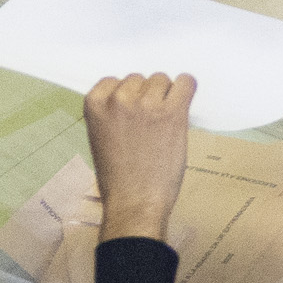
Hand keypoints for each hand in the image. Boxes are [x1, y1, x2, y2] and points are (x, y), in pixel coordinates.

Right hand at [83, 72, 196, 240]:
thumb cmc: (118, 178)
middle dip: (146, 97)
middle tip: (149, 124)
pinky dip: (187, 88)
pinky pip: (186, 83)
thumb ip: (112, 112)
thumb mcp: (101, 138)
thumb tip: (136, 94)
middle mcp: (119, 98)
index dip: (127, 97)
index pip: (114, 80)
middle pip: (140, 79)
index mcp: (95, 103)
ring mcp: (146, 104)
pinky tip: (185, 101)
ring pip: (162, 80)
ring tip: (163, 123)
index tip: (131, 113)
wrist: (135, 203)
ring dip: (166, 96)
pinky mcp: (172, 113)